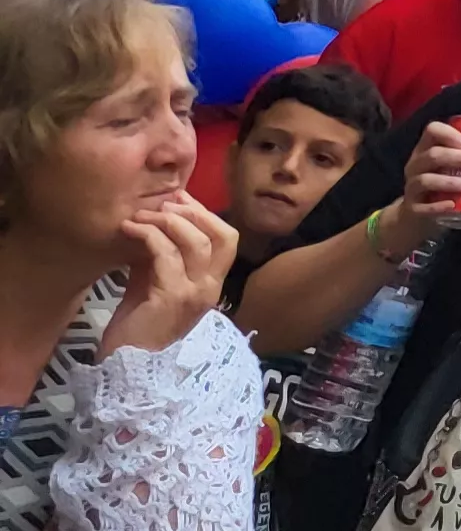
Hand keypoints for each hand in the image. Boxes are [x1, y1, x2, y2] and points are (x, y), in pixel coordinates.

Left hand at [99, 193, 232, 357]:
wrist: (128, 365)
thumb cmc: (140, 326)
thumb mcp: (155, 284)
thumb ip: (163, 257)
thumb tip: (155, 224)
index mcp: (212, 284)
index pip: (227, 240)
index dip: (206, 214)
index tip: (180, 199)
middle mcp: (210, 287)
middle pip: (221, 236)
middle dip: (193, 212)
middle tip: (164, 203)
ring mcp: (193, 293)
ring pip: (196, 242)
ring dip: (168, 221)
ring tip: (143, 215)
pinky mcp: (170, 297)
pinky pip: (165, 255)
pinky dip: (148, 235)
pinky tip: (129, 229)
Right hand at [397, 120, 460, 229]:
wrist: (420, 216)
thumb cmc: (444, 185)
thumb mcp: (459, 170)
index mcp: (427, 149)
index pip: (432, 130)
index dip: (449, 133)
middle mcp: (416, 165)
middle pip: (432, 154)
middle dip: (458, 157)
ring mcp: (411, 186)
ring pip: (425, 179)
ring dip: (450, 181)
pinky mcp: (412, 208)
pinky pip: (421, 206)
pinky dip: (437, 206)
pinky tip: (452, 205)